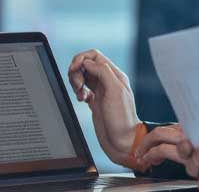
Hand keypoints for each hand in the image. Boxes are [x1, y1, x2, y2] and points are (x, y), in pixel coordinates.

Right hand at [67, 49, 140, 165]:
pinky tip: (82, 99)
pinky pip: (83, 90)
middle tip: (78, 85)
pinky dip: (78, 92)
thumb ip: (102, 73)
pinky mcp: (95, 102)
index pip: (95, 56)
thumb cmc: (122, 120)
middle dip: (76, 71)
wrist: (123, 141)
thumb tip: (87, 62)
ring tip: (79, 93)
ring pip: (83, 76)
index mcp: (115, 75)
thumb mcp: (115, 92)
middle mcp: (108, 81)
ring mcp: (101, 92)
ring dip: (76, 81)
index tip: (75, 70)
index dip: (81, 59)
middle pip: (86, 64)